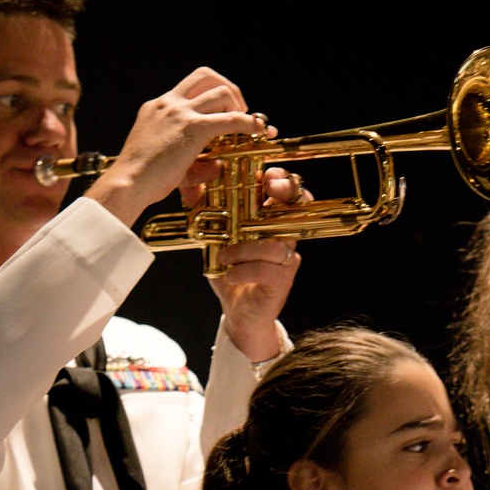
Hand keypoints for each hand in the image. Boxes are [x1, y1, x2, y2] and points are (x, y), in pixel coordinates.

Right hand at [85, 68, 265, 228]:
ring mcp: (180, 113)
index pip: (188, 88)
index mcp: (157, 108)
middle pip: (205, 75)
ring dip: (239, 103)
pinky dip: (247, 122)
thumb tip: (217, 166)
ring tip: (248, 122)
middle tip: (239, 107)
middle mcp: (168, 103)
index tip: (223, 108)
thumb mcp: (163, 161)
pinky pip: (229, 118)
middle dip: (227, 87)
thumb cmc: (140, 181)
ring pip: (220, 91)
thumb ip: (191, 161)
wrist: (126, 184)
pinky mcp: (193, 128)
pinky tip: (258, 131)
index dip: (211, 94)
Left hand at [209, 168, 308, 360]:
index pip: (285, 190)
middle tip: (267, 191)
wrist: (238, 314)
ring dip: (246, 247)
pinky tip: (230, 275)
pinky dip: (244, 270)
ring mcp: (286, 259)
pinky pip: (267, 270)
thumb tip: (191, 186)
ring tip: (225, 256)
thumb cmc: (231, 274)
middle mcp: (283, 236)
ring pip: (275, 243)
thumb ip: (206, 213)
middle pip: (298, 205)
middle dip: (284, 192)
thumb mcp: (214, 240)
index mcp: (269, 221)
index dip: (280, 178)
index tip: (264, 176)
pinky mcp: (282, 281)